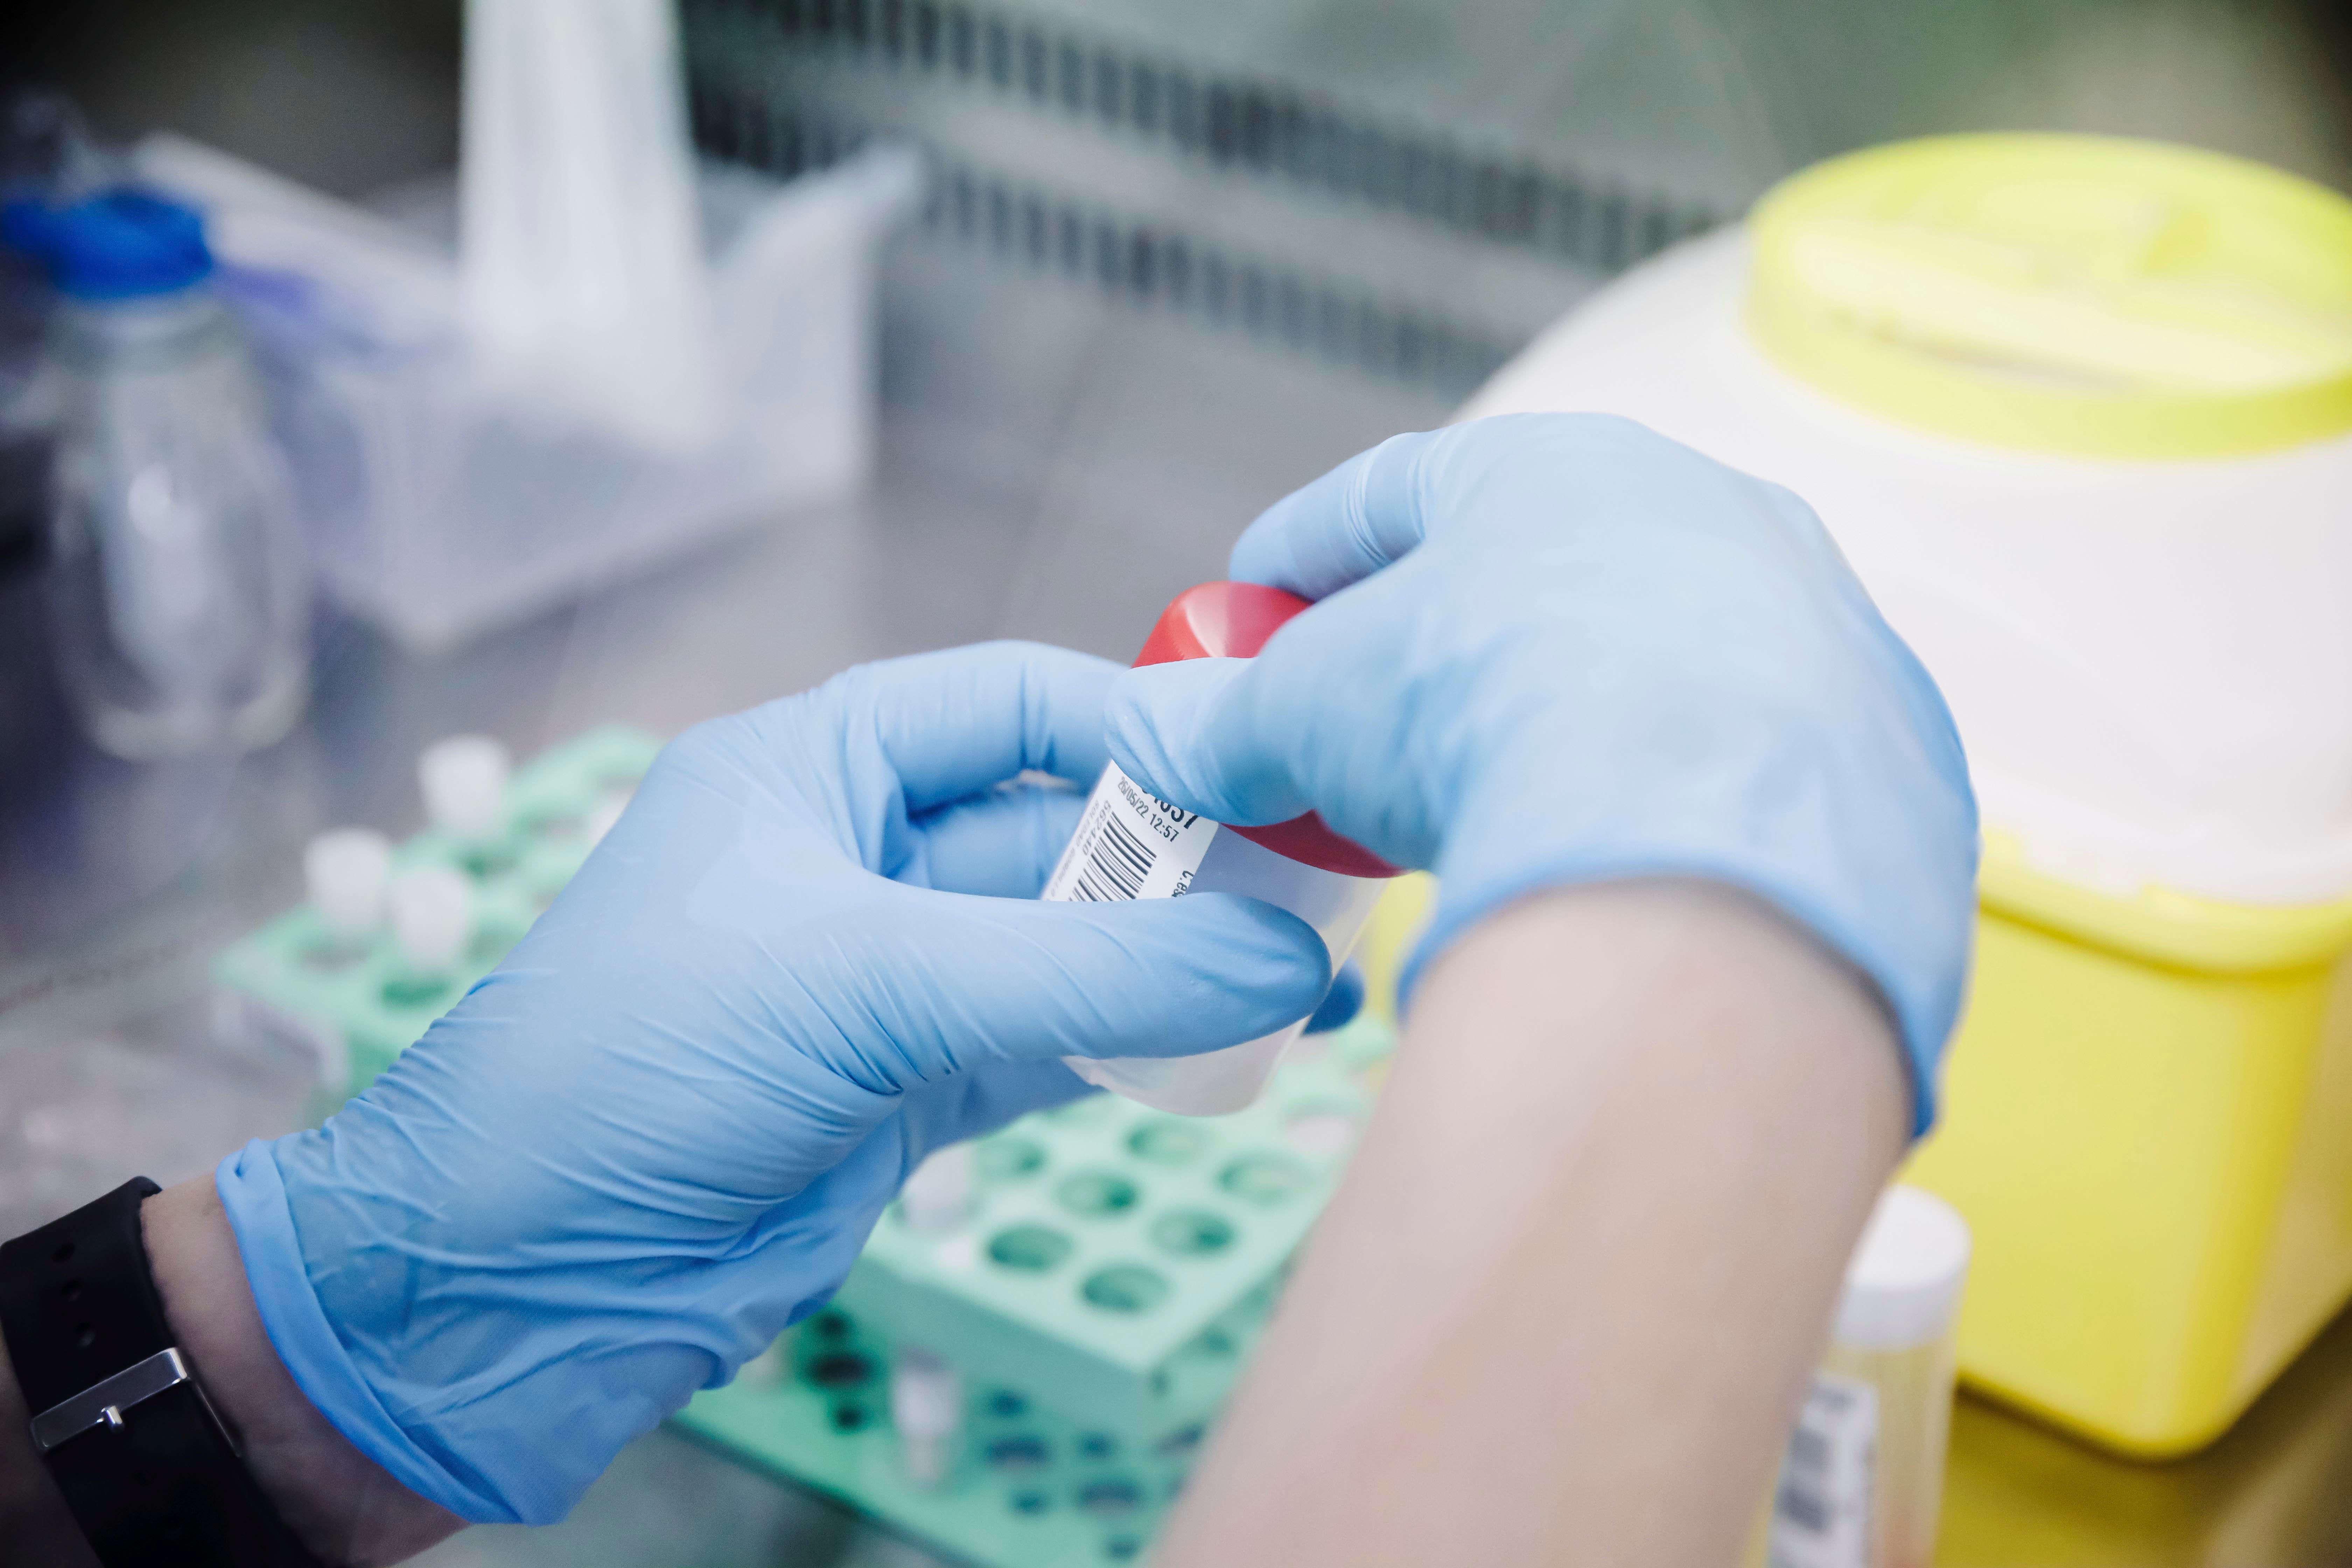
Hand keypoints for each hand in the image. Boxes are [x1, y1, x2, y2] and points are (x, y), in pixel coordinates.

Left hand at [213, 643, 1332, 1525]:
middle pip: (1056, 827)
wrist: (510, 1273)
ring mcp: (888, 978)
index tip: (1256, 760)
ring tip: (1308, 969)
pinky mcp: (909, 1085)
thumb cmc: (635, 1067)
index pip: (1005, 702)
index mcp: (813, 770)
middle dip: (1180, 855)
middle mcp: (857, 858)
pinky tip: (1237, 1039)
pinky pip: (1056, 1039)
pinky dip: (1142, 1041)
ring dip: (1178, 957)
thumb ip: (1080, 970)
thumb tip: (1273, 958)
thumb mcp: (867, 980)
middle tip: (1316, 881)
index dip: (1132, 720)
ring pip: (1069, 943)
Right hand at [1107, 414, 1976, 1126]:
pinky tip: (1632, 859)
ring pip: (1656, 660)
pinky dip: (1678, 795)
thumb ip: (1228, 718)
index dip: (1304, 550)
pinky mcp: (1881, 745)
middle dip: (1444, 638)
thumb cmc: (1489, 717)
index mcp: (1553, 466)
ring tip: (1503, 800)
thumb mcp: (1311, 712)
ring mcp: (1809, 624)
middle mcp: (1702, 513)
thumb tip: (1161, 739)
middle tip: (1374, 719)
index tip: (1253, 601)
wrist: (1707, 849)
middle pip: (1535, 571)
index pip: (1394, 490)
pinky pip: (1750, 759)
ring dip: (1572, 714)